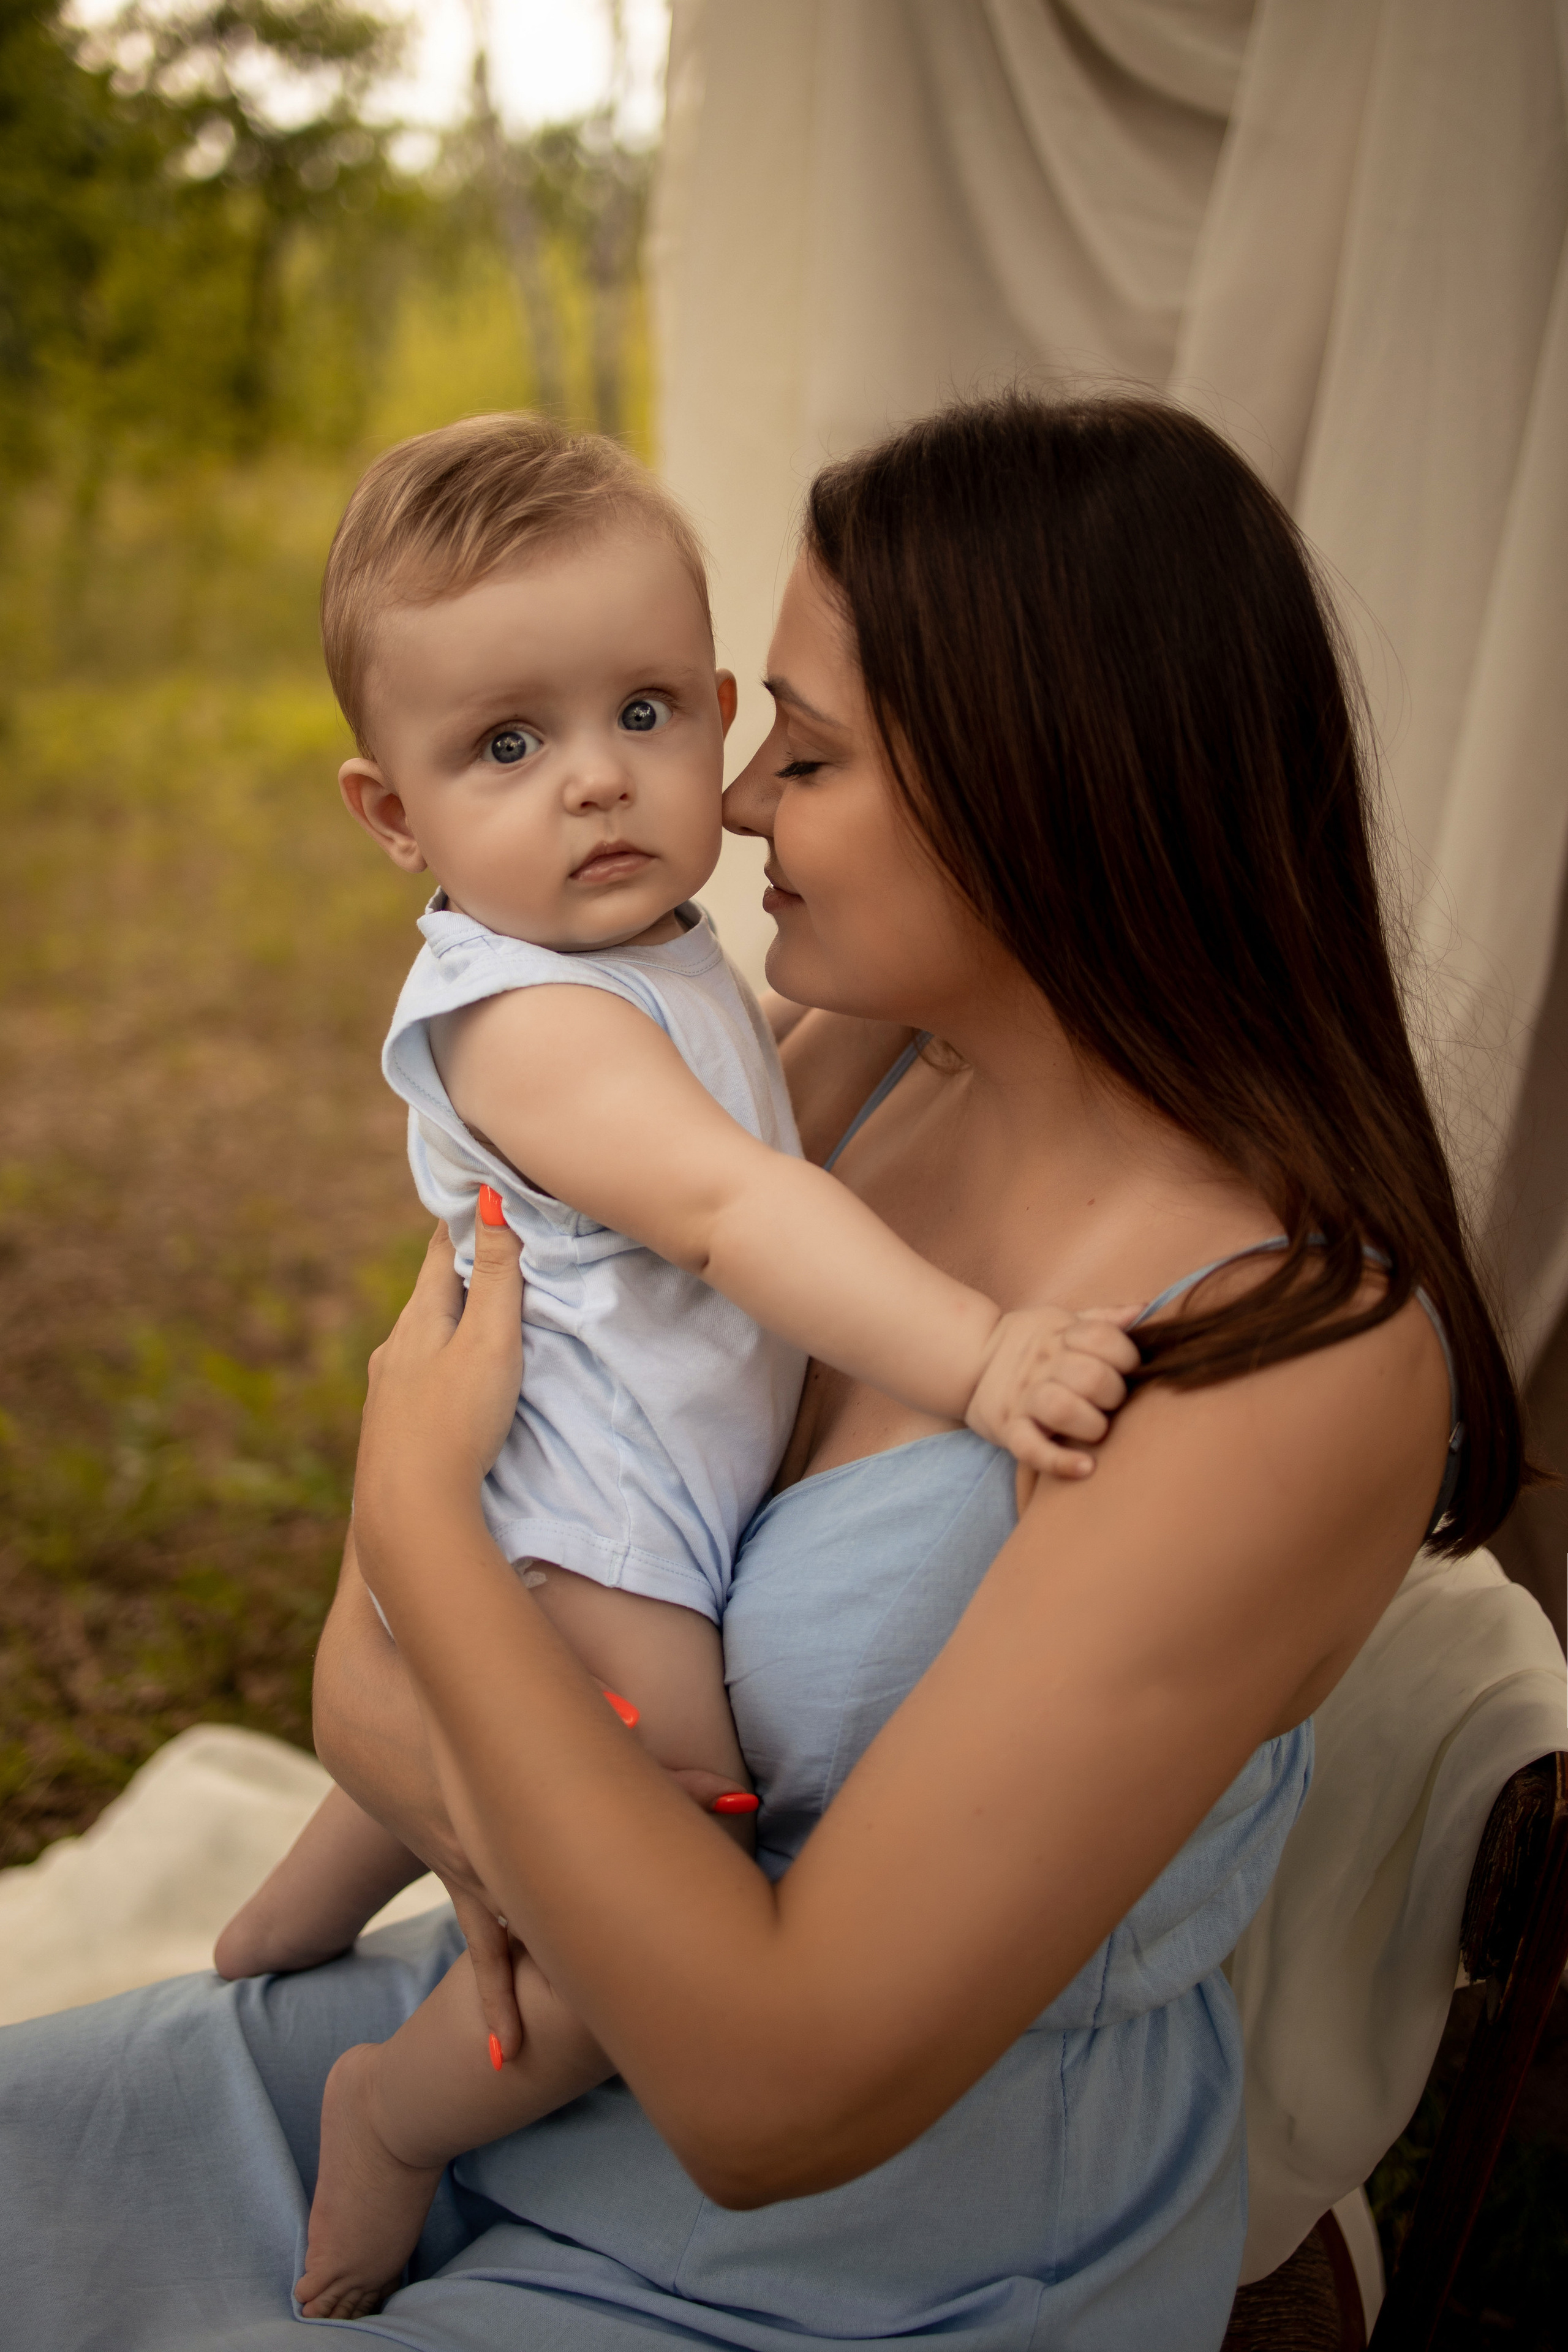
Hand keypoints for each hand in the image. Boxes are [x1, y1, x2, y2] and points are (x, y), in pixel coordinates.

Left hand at [352, 1191, 522, 1579]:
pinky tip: (452, 1380)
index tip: (481, 1190)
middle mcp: (395, 1347)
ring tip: (481, 1313)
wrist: (408, 1511)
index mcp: (418, 1319)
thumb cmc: (455, 1421)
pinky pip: (419, 1375)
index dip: (463, 1220)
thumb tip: (491, 1196)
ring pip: (423, 1337)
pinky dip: (442, 1360)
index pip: (440, 1251)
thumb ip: (497, 1274)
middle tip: (494, 1245)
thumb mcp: (488, 1341)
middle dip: (460, 1269)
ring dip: (450, 1319)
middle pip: (431, 1293)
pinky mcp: (392, 1427)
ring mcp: (388, 1389)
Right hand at [965, 1304, 1143, 1476]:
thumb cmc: (1032, 1344)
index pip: (1102, 1337)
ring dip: (1090, 1424)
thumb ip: (1103, 1320)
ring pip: (1061, 1408)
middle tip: (1111, 1402)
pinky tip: (1086, 1468)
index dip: (1125, 1355)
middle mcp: (1043, 1365)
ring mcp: (1024, 1398)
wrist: (972, 1360)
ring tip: (1096, 1430)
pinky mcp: (1008, 1429)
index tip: (1127, 1369)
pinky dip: (1060, 1462)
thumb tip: (1145, 1310)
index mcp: (1060, 1336)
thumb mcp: (1062, 1321)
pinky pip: (1031, 1449)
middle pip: (1090, 1376)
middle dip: (1113, 1394)